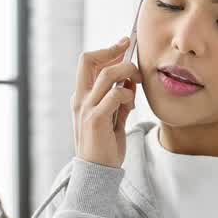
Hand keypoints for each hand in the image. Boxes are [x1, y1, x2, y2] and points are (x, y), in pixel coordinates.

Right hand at [72, 37, 138, 167]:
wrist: (98, 173)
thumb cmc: (105, 148)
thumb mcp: (113, 119)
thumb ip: (120, 101)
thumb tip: (130, 83)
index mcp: (82, 97)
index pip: (87, 63)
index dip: (106, 51)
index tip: (124, 44)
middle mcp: (80, 99)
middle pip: (88, 60)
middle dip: (112, 50)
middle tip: (130, 49)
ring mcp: (86, 108)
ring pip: (106, 75)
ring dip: (126, 72)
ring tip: (137, 80)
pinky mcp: (96, 119)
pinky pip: (115, 95)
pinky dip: (128, 94)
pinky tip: (132, 103)